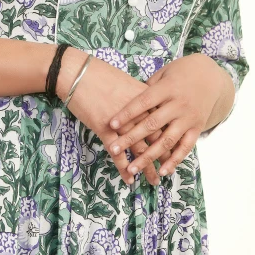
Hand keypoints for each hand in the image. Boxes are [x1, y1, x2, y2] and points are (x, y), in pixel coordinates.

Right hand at [56, 49, 164, 185]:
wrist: (77, 73)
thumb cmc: (100, 73)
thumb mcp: (125, 81)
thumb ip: (139, 95)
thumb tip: (147, 104)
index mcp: (145, 98)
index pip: (164, 122)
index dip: (171, 137)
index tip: (176, 149)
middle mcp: (137, 112)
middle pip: (156, 138)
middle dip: (164, 157)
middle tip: (170, 171)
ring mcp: (122, 123)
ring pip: (139, 149)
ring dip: (147, 167)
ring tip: (154, 181)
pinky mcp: (105, 130)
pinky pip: (117, 154)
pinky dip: (124, 168)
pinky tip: (129, 179)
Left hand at [106, 54, 226, 177]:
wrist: (212, 77)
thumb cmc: (182, 72)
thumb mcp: (164, 72)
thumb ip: (148, 87)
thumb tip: (128, 100)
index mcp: (167, 88)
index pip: (143, 102)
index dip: (127, 114)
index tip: (111, 124)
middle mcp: (178, 105)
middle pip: (152, 124)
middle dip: (131, 138)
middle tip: (114, 149)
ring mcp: (188, 118)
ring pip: (167, 141)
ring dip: (149, 157)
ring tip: (133, 169)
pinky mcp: (197, 128)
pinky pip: (185, 147)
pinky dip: (174, 161)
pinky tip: (161, 172)